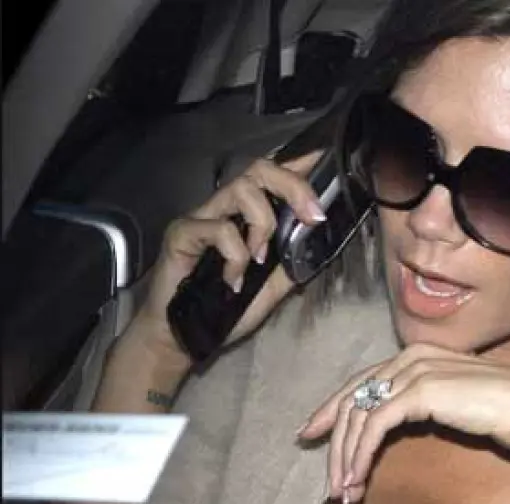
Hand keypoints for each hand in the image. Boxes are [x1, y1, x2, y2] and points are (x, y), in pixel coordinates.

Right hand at [128, 152, 327, 367]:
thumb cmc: (226, 307)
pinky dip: (236, 256)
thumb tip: (322, 242)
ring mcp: (202, 217)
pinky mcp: (181, 232)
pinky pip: (218, 228)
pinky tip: (233, 280)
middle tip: (313, 217)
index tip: (325, 160)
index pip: (274, 177)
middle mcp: (225, 208)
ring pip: (241, 189)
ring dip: (263, 224)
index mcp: (249, 215)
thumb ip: (293, 261)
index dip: (299, 164)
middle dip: (293, 186)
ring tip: (259, 260)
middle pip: (259, 170)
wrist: (184, 336)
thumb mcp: (274, 286)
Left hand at [298, 344, 509, 503]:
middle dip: (333, 440)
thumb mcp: (454, 402)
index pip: (363, 380)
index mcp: (420, 353)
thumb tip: (392, 420)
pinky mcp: (419, 391)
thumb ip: (424, 400)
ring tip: (344, 491)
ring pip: (359, 414)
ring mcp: (415, 370)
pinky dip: (360, 456)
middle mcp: (412, 355)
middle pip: (354, 396)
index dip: (333, 409)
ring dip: (346, 457)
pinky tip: (358, 478)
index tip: (314, 434)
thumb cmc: (505, 411)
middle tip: (328, 478)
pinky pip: (375, 426)